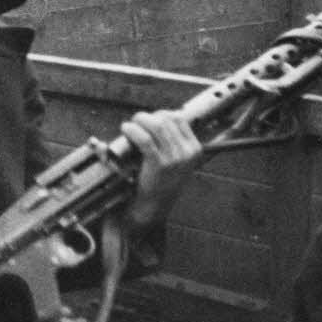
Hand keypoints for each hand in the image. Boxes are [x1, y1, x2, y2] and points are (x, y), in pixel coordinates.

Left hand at [121, 109, 202, 231]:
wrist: (155, 207)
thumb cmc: (161, 181)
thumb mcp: (178, 161)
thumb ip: (174, 141)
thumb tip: (159, 117)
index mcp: (194, 149)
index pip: (179, 119)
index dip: (162, 114)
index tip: (150, 118)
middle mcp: (187, 153)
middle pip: (167, 120)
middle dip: (149, 116)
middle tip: (137, 120)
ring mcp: (174, 159)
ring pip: (156, 126)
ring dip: (140, 120)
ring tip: (131, 124)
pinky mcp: (159, 164)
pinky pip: (145, 139)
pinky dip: (133, 131)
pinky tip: (126, 129)